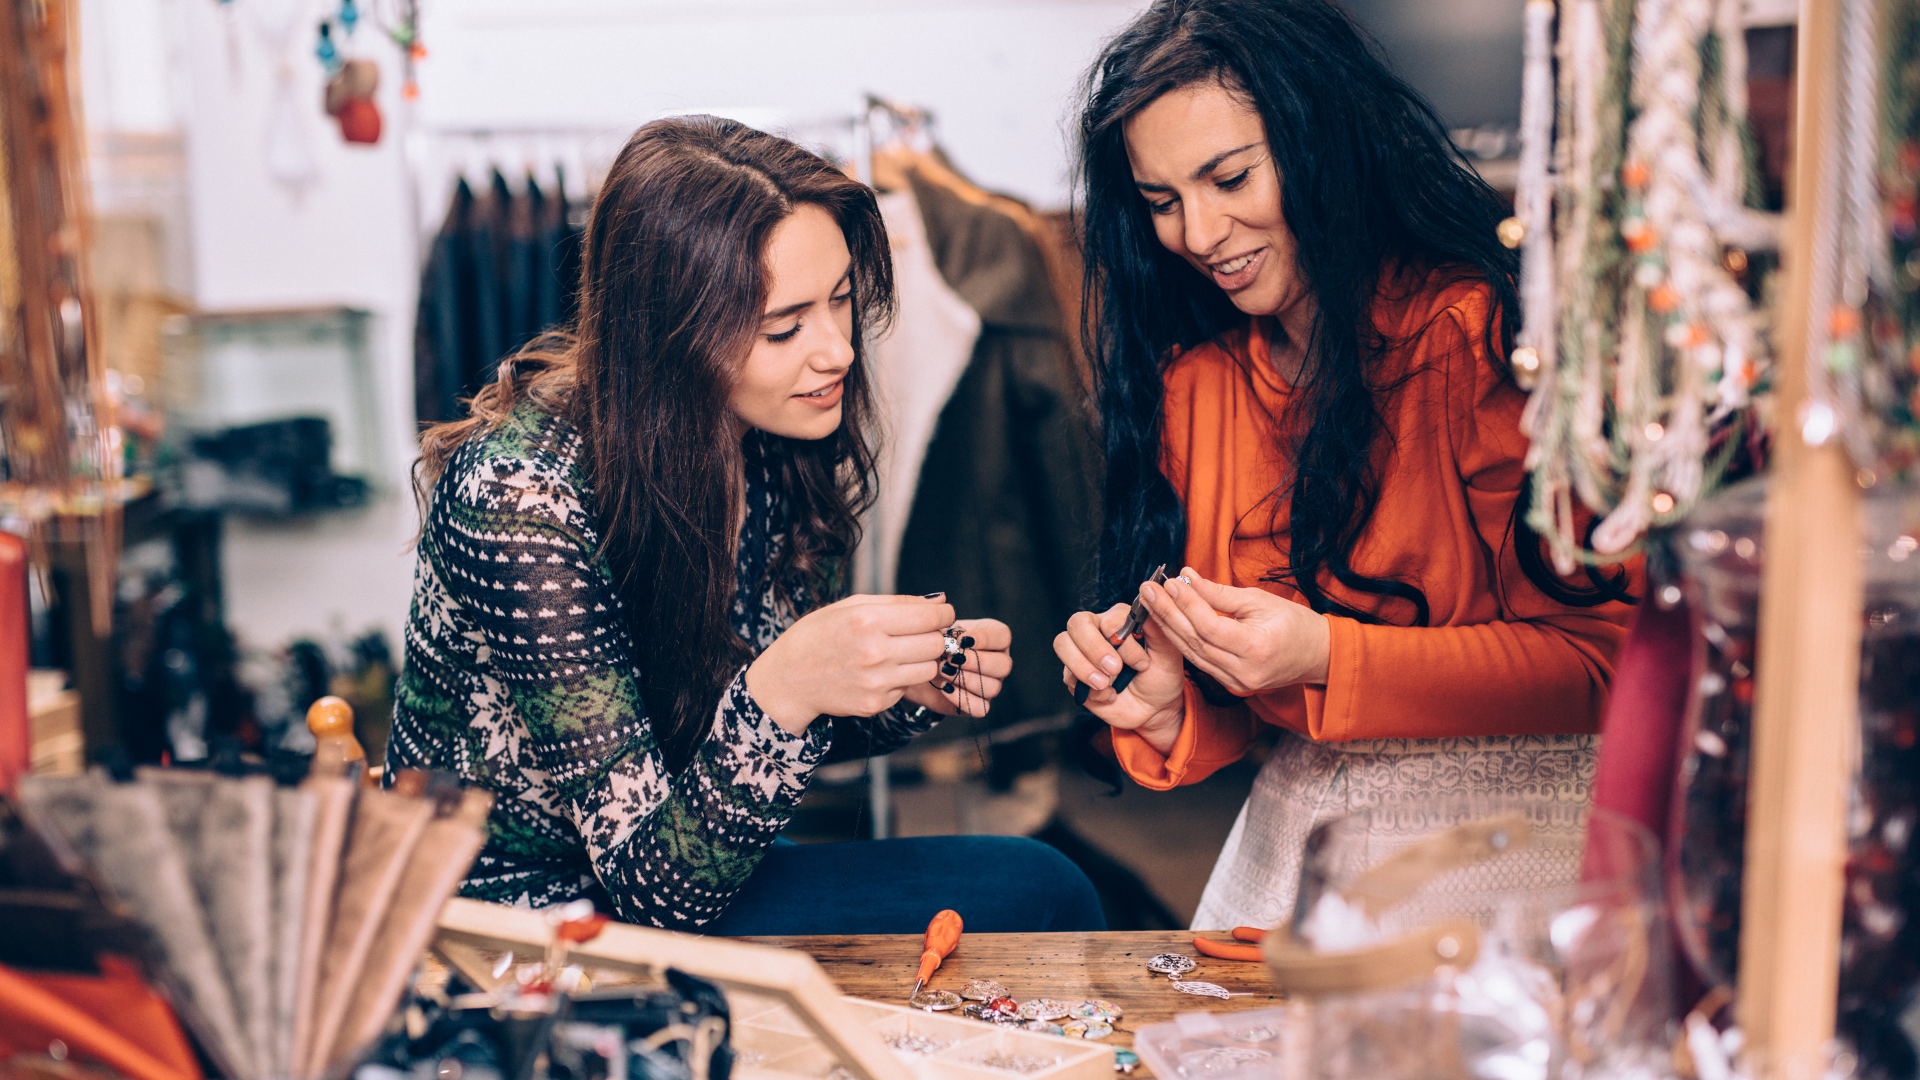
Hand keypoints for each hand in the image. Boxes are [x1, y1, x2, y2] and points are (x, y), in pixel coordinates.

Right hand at [747, 594, 954, 733]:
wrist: (788, 680)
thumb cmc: (818, 636)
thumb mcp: (850, 606)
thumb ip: (897, 602)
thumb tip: (939, 602)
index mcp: (867, 620)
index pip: (929, 618)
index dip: (944, 615)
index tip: (944, 615)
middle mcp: (874, 652)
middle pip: (935, 644)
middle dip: (935, 637)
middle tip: (923, 634)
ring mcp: (876, 682)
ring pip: (928, 669)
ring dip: (922, 659)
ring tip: (901, 653)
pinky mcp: (875, 704)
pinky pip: (907, 688)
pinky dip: (901, 679)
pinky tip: (880, 672)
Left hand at [900, 618, 1012, 716]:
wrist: (914, 668)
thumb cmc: (929, 643)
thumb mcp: (934, 627)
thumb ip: (938, 615)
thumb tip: (939, 598)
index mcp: (993, 637)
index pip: (1003, 636)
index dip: (986, 638)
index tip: (962, 639)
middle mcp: (998, 661)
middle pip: (1003, 665)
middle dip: (976, 661)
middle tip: (951, 657)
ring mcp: (991, 685)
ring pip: (993, 687)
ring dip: (966, 679)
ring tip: (943, 671)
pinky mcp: (978, 705)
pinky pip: (981, 708)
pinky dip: (963, 699)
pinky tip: (945, 688)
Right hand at [1054, 593, 1186, 753]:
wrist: (1154, 708)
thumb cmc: (1161, 677)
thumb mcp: (1168, 655)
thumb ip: (1158, 628)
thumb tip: (1148, 600)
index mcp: (1120, 619)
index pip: (1109, 620)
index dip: (1123, 644)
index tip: (1142, 664)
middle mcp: (1097, 630)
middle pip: (1077, 623)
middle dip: (1094, 648)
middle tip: (1113, 670)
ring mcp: (1082, 652)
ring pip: (1062, 644)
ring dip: (1082, 667)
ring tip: (1104, 685)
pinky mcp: (1074, 674)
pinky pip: (1067, 676)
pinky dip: (1089, 690)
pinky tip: (1109, 696)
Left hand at [1140, 567, 1329, 694]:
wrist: (1318, 656)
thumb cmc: (1295, 623)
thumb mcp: (1260, 601)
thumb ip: (1221, 594)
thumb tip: (1187, 577)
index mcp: (1256, 649)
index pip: (1210, 625)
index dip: (1187, 603)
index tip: (1169, 581)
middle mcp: (1244, 672)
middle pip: (1195, 641)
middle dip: (1168, 613)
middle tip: (1148, 589)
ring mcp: (1237, 682)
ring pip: (1193, 654)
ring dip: (1169, 627)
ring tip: (1151, 602)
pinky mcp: (1232, 685)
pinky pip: (1200, 661)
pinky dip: (1182, 641)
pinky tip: (1167, 622)